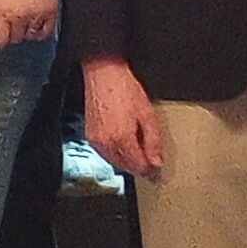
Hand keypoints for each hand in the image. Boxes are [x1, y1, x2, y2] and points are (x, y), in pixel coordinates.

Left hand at [0, 0, 58, 49]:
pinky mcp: (51, 11)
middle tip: (11, 24)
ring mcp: (37, 15)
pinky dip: (40, 30)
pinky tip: (36, 22)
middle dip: (11, 33)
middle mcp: (20, 17)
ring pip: (30, 36)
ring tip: (24, 20)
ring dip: (26, 31)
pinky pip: (46, 31)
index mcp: (3, 12)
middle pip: (15, 39)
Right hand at [82, 56, 162, 180]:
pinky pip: (106, 153)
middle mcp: (106, 144)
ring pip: (115, 162)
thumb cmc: (124, 88)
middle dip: (139, 167)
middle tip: (151, 166)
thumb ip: (153, 142)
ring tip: (140, 154)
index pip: (138, 166)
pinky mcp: (90, 135)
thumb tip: (156, 161)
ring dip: (128, 162)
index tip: (157, 173)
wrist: (104, 74)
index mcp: (121, 140)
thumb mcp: (147, 114)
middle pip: (126, 167)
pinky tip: (126, 146)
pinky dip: (117, 154)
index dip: (149, 171)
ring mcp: (96, 141)